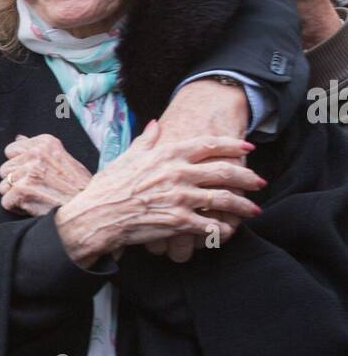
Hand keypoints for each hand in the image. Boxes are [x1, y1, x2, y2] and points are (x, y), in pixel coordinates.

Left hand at [0, 134, 91, 215]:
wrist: (87, 206)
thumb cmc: (78, 186)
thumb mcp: (62, 158)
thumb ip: (38, 149)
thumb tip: (18, 138)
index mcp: (45, 143)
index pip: (12, 150)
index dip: (20, 165)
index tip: (34, 174)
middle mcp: (35, 154)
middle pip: (5, 169)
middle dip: (16, 181)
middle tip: (36, 188)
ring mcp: (28, 172)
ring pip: (3, 186)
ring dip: (16, 195)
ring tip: (36, 197)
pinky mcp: (22, 191)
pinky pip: (5, 201)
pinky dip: (17, 208)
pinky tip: (34, 206)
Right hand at [55, 121, 264, 267]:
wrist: (95, 216)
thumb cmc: (108, 187)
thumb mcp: (127, 157)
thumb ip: (146, 140)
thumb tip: (155, 124)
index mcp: (167, 154)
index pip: (208, 144)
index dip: (232, 145)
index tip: (247, 147)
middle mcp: (177, 173)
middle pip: (224, 171)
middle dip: (247, 177)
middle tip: (260, 182)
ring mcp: (179, 197)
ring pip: (223, 199)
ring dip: (242, 206)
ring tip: (253, 210)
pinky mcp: (177, 222)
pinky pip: (209, 225)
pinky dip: (222, 229)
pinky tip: (229, 231)